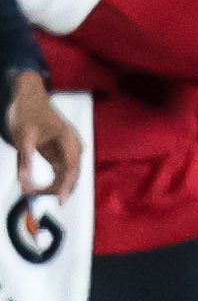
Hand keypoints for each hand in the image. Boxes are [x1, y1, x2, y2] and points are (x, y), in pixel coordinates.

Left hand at [6, 70, 78, 199]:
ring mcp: (69, 151)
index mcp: (68, 139)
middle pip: (70, 175)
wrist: (29, 99)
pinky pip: (61, 174)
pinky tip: (35, 187)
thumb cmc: (27, 113)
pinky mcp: (62, 155)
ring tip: (29, 191)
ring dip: (51, 188)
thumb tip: (23, 183)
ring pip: (67, 177)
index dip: (67, 185)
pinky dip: (50, 183)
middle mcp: (73, 146)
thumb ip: (24, 161)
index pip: (71, 167)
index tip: (60, 201)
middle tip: (29, 194)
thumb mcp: (22, 136)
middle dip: (53, 189)